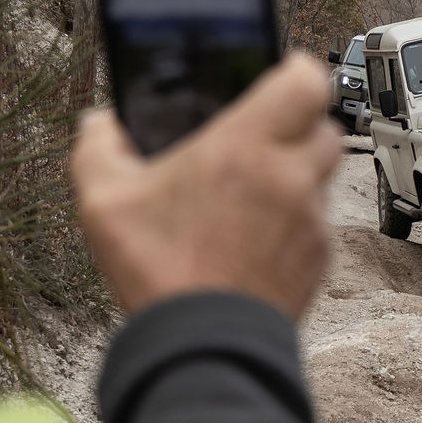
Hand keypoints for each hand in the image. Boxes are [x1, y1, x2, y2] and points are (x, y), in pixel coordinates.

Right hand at [72, 55, 340, 320]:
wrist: (204, 351)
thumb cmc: (159, 272)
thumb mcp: (104, 203)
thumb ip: (98, 149)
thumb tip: (99, 123)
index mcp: (245, 147)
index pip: (306, 80)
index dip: (295, 72)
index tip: (276, 78)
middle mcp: (290, 177)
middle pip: (322, 126)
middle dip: (297, 127)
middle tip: (258, 142)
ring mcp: (310, 221)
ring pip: (321, 177)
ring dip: (295, 176)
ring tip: (249, 196)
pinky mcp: (318, 261)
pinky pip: (317, 225)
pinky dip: (294, 224)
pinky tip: (254, 240)